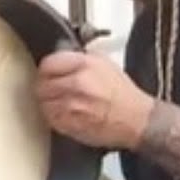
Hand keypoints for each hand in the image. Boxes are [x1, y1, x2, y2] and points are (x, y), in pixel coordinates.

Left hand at [35, 50, 153, 150]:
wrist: (137, 119)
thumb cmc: (123, 94)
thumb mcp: (104, 64)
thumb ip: (79, 58)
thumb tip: (61, 57)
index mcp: (85, 65)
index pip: (48, 63)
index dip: (47, 70)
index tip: (49, 73)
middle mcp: (77, 83)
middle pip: (41, 84)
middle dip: (46, 87)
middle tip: (55, 90)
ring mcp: (71, 104)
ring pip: (43, 102)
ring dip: (50, 103)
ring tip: (64, 103)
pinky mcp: (69, 123)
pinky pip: (49, 118)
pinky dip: (55, 116)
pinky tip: (68, 114)